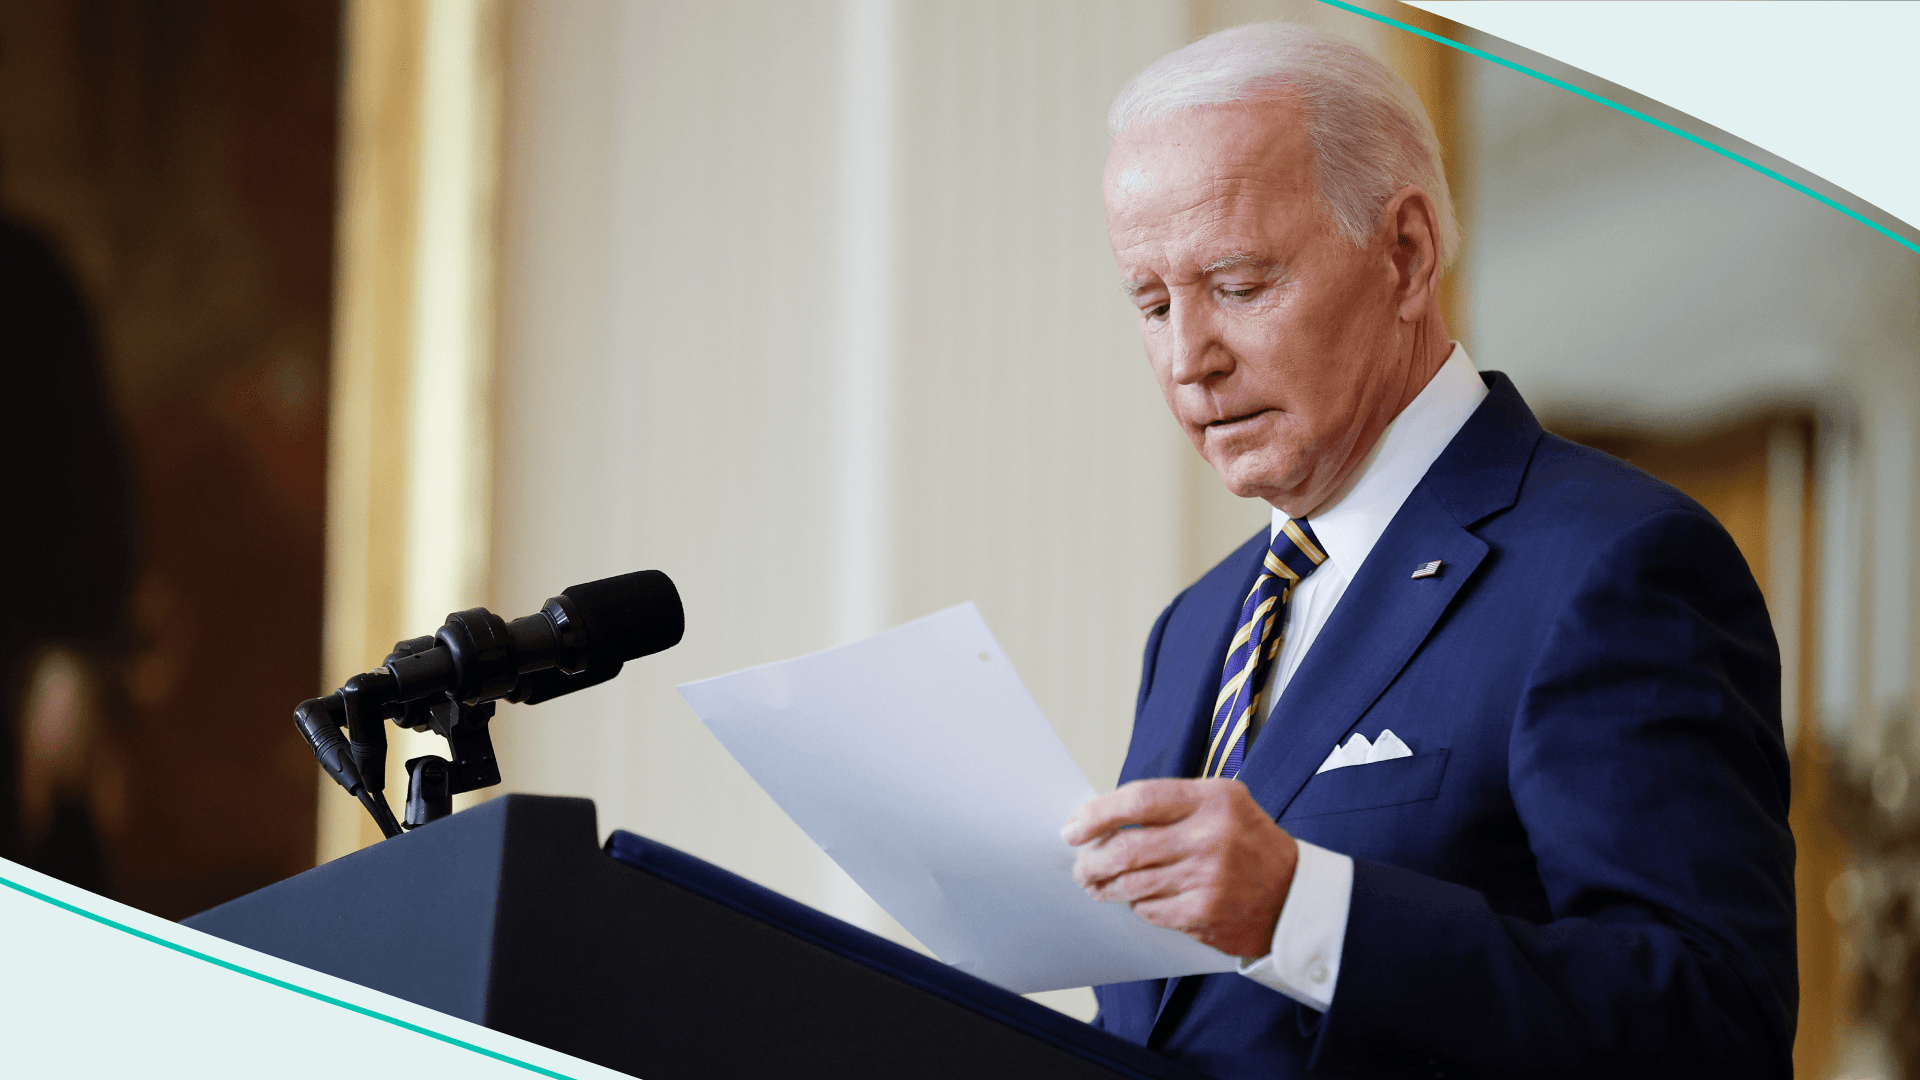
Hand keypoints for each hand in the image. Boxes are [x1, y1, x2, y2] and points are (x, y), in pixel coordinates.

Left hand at [1062, 778, 1297, 957]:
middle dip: (1093, 859)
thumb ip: (1171, 804)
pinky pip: (1150, 910)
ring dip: (1105, 886)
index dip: (1098, 814)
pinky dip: (1136, 906)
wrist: (1294, 895)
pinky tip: (1135, 900)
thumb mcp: (1223, 803)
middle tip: (1080, 865)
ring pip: (1133, 884)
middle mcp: (1211, 837)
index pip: (1140, 800)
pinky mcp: (1204, 914)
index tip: (1074, 827)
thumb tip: (1104, 816)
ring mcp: (1209, 879)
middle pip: (1128, 848)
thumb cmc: (1247, 843)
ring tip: (1094, 884)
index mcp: (1213, 800)